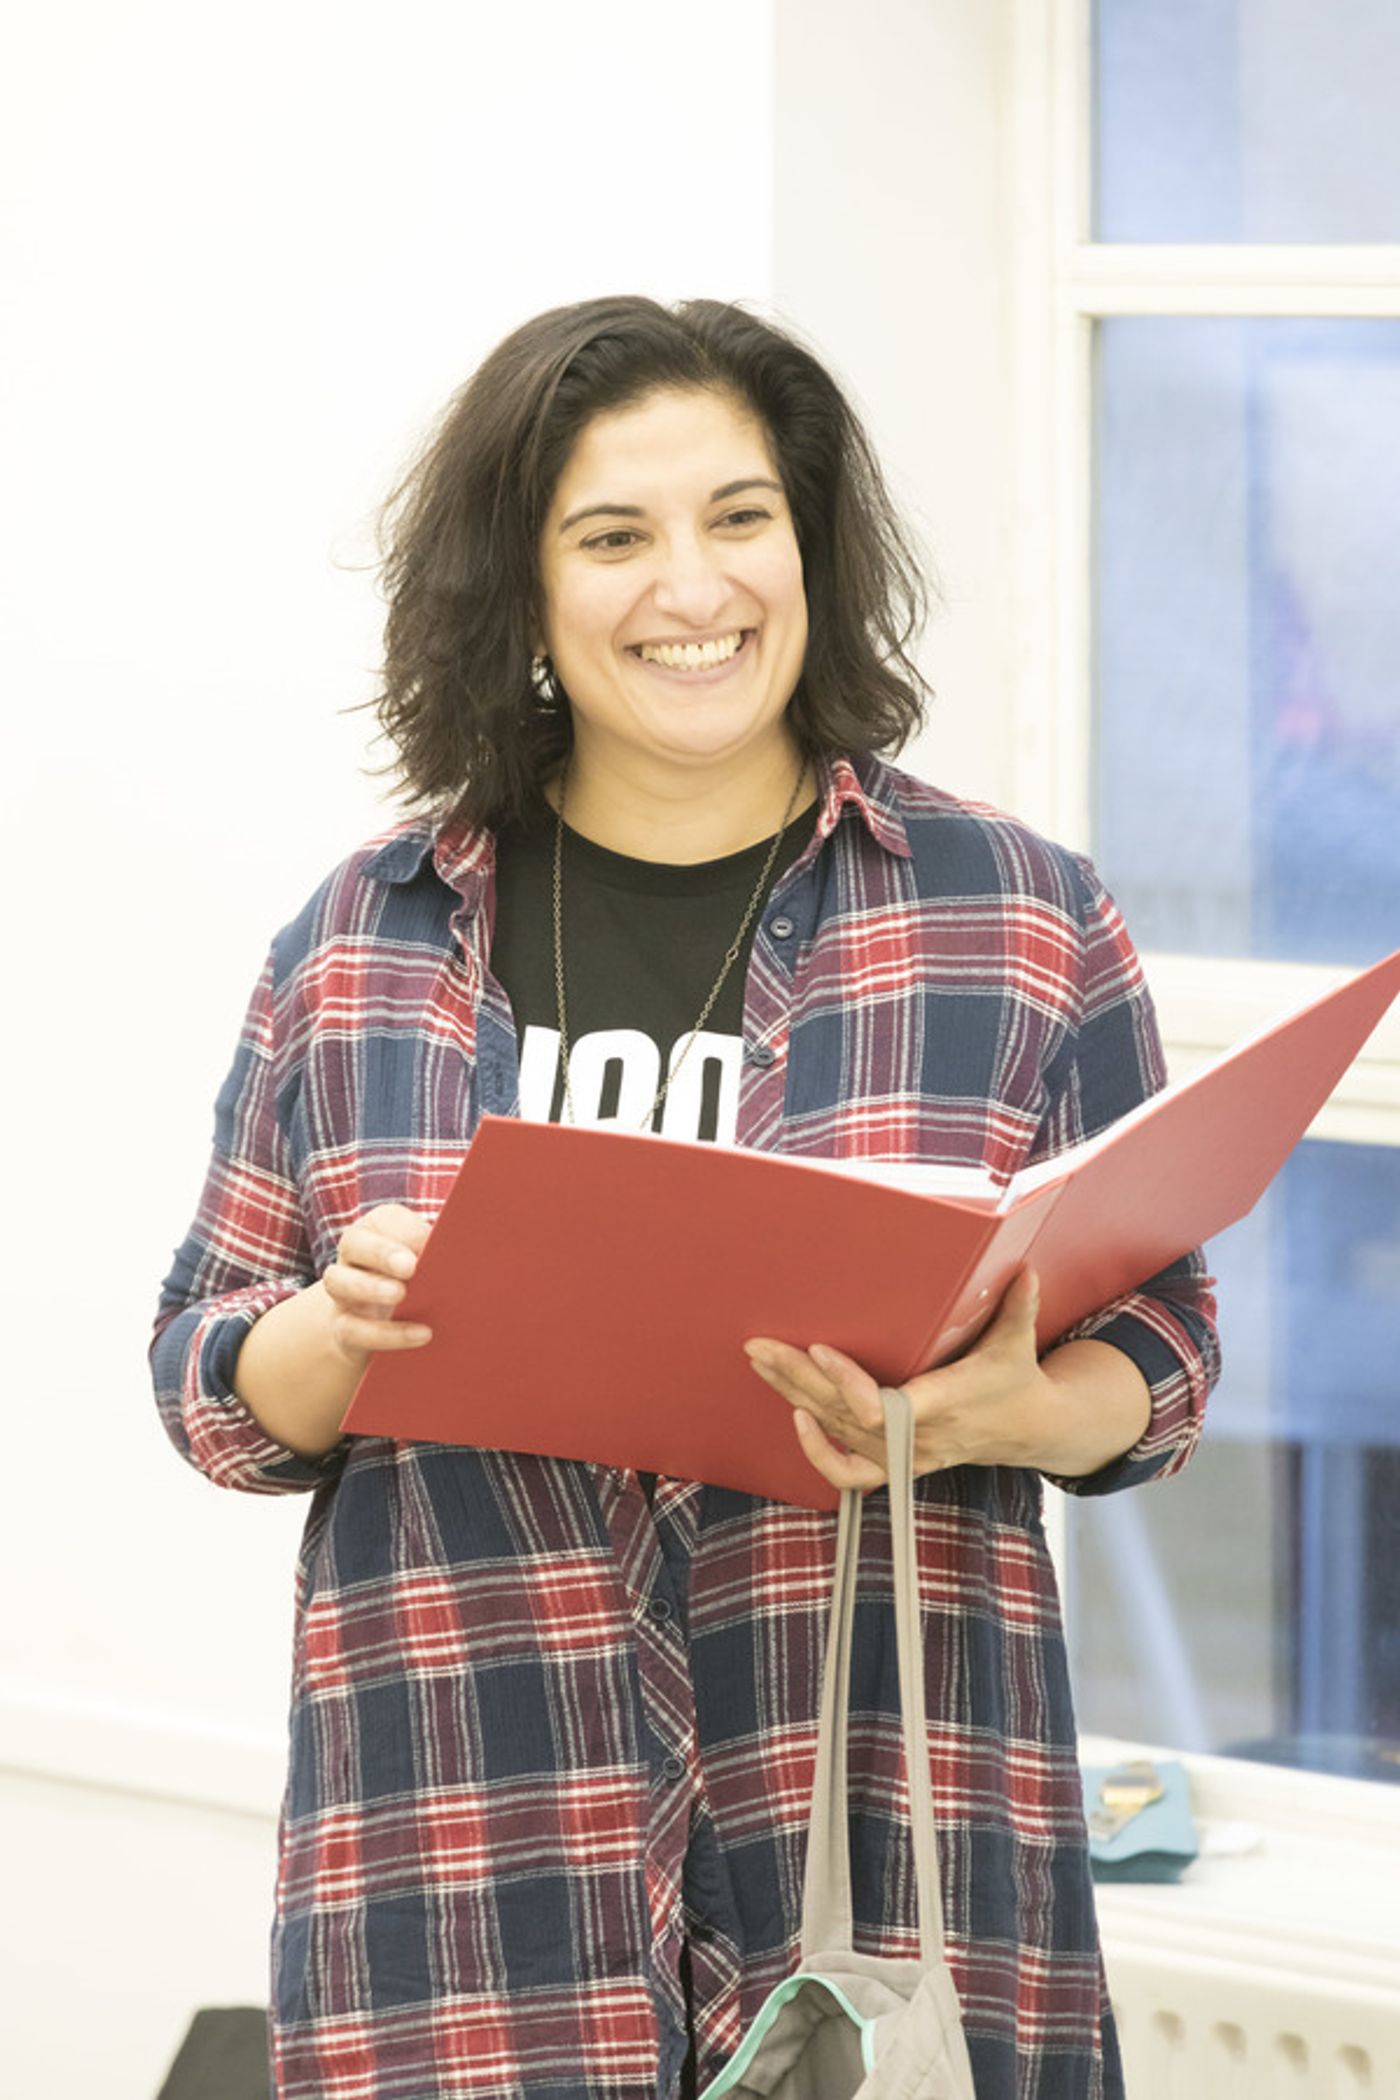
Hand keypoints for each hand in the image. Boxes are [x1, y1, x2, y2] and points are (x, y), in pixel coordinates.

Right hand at [321, 1203, 433, 1363]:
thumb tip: (475, 1253)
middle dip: (381, 1252)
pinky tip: (421, 1334)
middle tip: (411, 1265)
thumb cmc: (420, 1281)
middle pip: (352, 1242)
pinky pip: (354, 1330)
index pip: (385, 1219)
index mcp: (378, 1230)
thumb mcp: (432, 1262)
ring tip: (401, 1295)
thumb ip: (445, 1253)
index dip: (405, 1229)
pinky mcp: (344, 1328)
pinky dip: (387, 1334)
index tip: (430, 1241)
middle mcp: (353, 1256)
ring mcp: (343, 1292)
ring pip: (336, 1282)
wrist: (381, 1324)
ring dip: (370, 1288)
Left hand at [744, 1269, 1051, 1492]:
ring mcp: (906, 1454)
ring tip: (761, 1361)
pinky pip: (849, 1475)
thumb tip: (1026, 1270)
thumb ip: (1017, 1307)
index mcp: (946, 1403)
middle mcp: (920, 1435)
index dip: (850, 1384)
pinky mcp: (898, 1463)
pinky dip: (818, 1453)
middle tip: (759, 1345)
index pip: (889, 1407)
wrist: (1026, 1428)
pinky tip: (797, 1418)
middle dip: (798, 1378)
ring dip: (795, 1395)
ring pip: (838, 1433)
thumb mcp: (1018, 1341)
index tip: (819, 1349)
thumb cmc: (1015, 1377)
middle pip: (845, 1415)